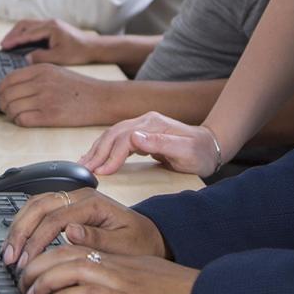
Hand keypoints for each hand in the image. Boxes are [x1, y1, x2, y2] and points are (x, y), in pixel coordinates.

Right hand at [0, 18, 100, 64]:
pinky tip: (21, 42)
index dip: (14, 40)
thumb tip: (25, 58)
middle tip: (2, 45)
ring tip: (8, 43)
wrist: (94, 47)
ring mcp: (51, 24)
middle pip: (24, 24)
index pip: (27, 33)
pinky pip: (34, 28)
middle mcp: (49, 22)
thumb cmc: (79, 52)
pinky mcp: (52, 27)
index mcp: (50, 28)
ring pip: (28, 24)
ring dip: (17, 33)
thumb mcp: (59, 58)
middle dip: (12, 34)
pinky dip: (25, 33)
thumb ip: (41, 57)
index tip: (3, 47)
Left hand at [0, 64, 109, 126]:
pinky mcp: (49, 116)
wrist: (101, 98)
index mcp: (41, 69)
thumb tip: (10, 85)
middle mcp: (41, 82)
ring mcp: (45, 99)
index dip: (1, 89)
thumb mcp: (56, 71)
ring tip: (17, 114)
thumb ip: (34, 75)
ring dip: (11, 114)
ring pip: (12, 108)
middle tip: (7, 107)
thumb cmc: (79, 87)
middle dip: (3, 103)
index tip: (2, 95)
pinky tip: (26, 120)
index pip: (9, 79)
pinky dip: (20, 121)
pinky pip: (23, 120)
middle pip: (7, 94)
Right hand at [2, 189, 164, 268]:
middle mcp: (80, 196)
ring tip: (9, 251)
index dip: (37, 241)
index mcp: (94, 204)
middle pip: (39, 206)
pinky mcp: (67, 206)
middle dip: (21, 232)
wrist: (149, 237)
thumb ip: (98, 238)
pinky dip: (25, 224)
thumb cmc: (139, 243)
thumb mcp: (125, 245)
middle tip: (10, 257)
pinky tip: (19, 241)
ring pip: (35, 204)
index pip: (55, 218)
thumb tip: (69, 232)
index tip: (26, 261)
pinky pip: (40, 209)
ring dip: (19, 227)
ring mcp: (72, 198)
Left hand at [19, 246, 197, 293]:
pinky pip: (85, 292)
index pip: (73, 241)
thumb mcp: (140, 281)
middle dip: (36, 262)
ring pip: (70, 265)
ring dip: (42, 278)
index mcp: (118, 255)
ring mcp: (120, 278)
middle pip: (65, 249)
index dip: (47, 250)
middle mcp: (116, 262)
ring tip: (27, 293)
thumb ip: (113, 278)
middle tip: (20, 279)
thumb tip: (82, 289)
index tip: (30, 264)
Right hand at [79, 112, 221, 176]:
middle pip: (113, 135)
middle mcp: (144, 121)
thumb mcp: (185, 151)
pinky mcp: (140, 134)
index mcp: (152, 124)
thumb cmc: (200, 153)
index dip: (112, 155)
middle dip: (97, 153)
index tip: (102, 172)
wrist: (210, 147)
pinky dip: (103, 149)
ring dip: (96, 151)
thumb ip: (161, 144)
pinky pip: (116, 140)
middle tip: (83, 170)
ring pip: (111, 136)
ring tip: (82, 165)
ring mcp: (141, 126)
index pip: (124, 138)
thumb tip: (134, 138)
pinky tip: (94, 157)